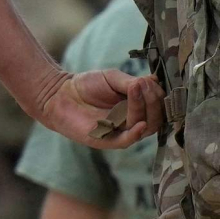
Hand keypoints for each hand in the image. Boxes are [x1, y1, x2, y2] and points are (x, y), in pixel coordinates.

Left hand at [35, 64, 161, 151]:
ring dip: (143, 108)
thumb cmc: (87, 85)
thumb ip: (133, 82)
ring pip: (144, 127)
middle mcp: (133, 121)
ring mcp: (121, 132)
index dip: (158, 94)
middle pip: (156, 118)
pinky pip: (126, 141)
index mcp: (137, 107)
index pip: (159, 106)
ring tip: (135, 90)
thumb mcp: (114, 78)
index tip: (149, 81)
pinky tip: (139, 122)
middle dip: (153, 101)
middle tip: (142, 85)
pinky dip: (135, 133)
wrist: (60, 94)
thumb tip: (154, 81)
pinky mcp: (107, 140)